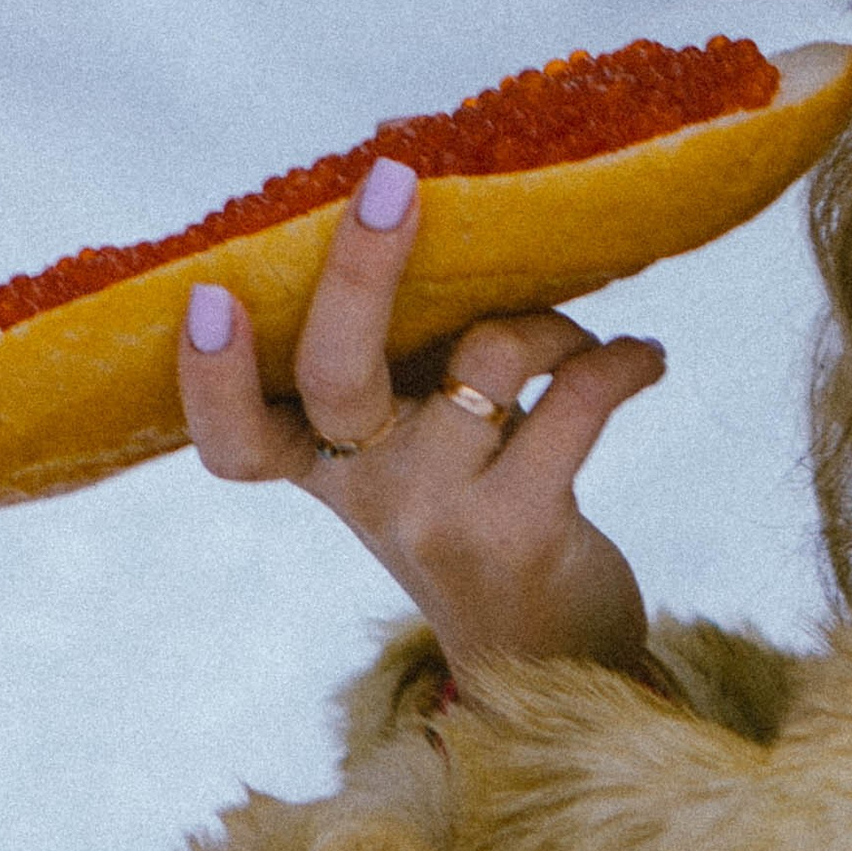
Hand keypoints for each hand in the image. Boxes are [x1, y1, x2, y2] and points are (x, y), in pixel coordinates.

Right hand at [177, 151, 664, 676]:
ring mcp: (439, 514)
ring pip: (488, 354)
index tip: (207, 298)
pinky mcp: (522, 528)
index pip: (234, 440)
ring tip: (587, 343)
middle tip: (391, 183)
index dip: (209, 376)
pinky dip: (622, 361)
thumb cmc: (478, 532)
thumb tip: (422, 223)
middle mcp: (368, 494)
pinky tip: (644, 360)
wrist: (551, 667)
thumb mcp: (414, 469)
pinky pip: (576, 398)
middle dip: (361, 267)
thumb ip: (400, 379)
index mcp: (328, 472)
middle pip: (336, 371)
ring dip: (555, 324)